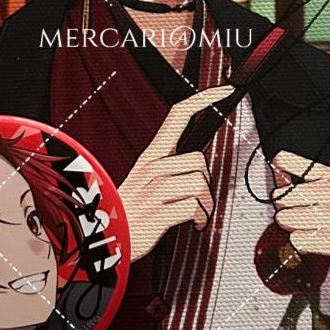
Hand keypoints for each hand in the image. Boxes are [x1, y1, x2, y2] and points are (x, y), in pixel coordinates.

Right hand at [119, 85, 233, 260]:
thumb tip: (197, 160)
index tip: (224, 90)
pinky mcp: (158, 213)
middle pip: (200, 159)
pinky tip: (191, 223)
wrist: (105, 238)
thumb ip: (168, 164)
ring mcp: (154, 189)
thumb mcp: (144, 178)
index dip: (204, 99)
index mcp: (150, 155)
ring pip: (201, 183)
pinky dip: (200, 218)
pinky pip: (195, 207)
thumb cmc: (129, 210)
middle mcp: (152, 167)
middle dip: (204, 180)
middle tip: (189, 195)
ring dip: (204, 202)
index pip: (178, 115)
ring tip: (189, 210)